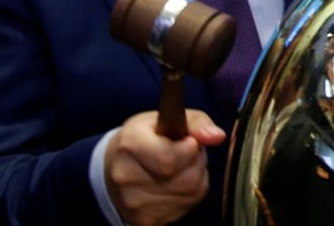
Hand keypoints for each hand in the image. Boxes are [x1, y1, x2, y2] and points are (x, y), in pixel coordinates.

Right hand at [105, 109, 225, 225]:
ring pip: (191, 192)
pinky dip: (189, 193)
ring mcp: (135, 203)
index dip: (189, 149)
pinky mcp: (145, 220)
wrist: (115, 168)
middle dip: (196, 162)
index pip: (169, 159)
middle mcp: (127, 177)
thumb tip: (218, 136)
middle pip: (187, 178)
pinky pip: (187, 207)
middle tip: (185, 152)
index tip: (187, 141)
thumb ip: (196, 122)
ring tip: (181, 166)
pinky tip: (176, 183)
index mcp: (130, 145)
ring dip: (196, 176)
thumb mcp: (166, 118)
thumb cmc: (144, 138)